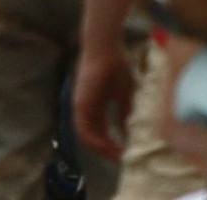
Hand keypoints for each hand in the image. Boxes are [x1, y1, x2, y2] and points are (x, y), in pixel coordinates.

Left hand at [74, 32, 140, 159]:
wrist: (106, 48)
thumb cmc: (117, 65)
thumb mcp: (125, 94)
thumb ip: (124, 112)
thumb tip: (128, 131)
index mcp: (96, 104)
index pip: (102, 130)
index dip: (113, 142)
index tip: (126, 151)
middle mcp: (86, 108)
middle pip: (95, 136)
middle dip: (108, 150)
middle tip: (122, 159)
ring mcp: (81, 107)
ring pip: (88, 136)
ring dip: (102, 148)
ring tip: (117, 156)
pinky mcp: (78, 105)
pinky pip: (84, 129)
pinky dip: (95, 140)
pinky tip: (108, 146)